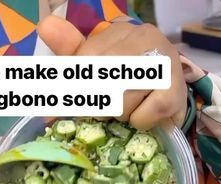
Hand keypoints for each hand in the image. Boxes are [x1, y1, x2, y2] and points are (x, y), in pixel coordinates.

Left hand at [38, 16, 186, 129]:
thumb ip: (70, 51)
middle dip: (100, 105)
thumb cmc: (126, 84)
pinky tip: (145, 116)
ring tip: (129, 110)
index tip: (80, 103)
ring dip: (120, 115)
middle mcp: (143, 38)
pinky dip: (139, 122)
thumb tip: (45, 26)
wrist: (168, 100)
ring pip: (121, 101)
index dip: (79, 90)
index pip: (85, 61)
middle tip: (108, 109)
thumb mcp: (94, 66)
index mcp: (118, 32)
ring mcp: (163, 61)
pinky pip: (142, 115)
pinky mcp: (175, 89)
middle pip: (101, 84)